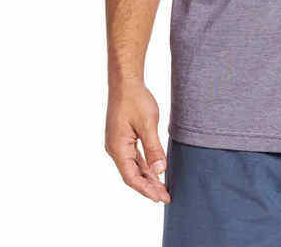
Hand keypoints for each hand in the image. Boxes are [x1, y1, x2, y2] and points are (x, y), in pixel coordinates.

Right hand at [105, 81, 169, 203]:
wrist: (125, 82)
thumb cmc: (135, 100)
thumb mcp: (147, 124)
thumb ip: (154, 149)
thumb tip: (160, 171)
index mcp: (118, 148)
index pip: (131, 177)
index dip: (146, 189)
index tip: (160, 198)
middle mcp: (115, 148)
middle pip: (132, 174)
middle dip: (149, 187)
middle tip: (166, 196)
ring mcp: (118, 143)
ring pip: (133, 166)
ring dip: (147, 177)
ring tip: (162, 187)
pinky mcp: (122, 137)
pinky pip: (134, 156)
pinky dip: (145, 165)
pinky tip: (155, 170)